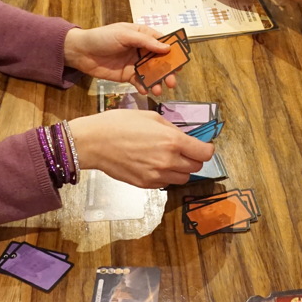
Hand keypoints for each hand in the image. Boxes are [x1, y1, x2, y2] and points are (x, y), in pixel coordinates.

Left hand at [63, 24, 179, 94]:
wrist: (80, 52)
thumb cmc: (102, 37)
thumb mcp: (124, 35)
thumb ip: (145, 42)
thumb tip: (166, 48)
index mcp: (143, 35)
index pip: (163, 42)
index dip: (173, 51)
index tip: (180, 62)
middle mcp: (142, 49)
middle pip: (160, 60)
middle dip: (168, 71)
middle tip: (172, 81)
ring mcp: (135, 63)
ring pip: (152, 73)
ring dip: (158, 81)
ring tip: (159, 90)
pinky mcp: (128, 75)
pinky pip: (140, 82)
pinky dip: (144, 87)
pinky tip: (146, 91)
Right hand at [68, 111, 215, 187]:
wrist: (94, 142)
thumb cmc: (119, 124)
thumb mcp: (151, 117)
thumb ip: (171, 129)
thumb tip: (182, 137)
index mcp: (173, 141)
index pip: (205, 153)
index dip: (206, 149)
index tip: (203, 146)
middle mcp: (168, 160)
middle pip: (196, 167)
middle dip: (193, 158)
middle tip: (184, 150)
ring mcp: (157, 175)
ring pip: (183, 178)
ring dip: (181, 169)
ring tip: (167, 158)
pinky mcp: (146, 184)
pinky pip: (166, 183)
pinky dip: (165, 176)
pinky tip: (154, 164)